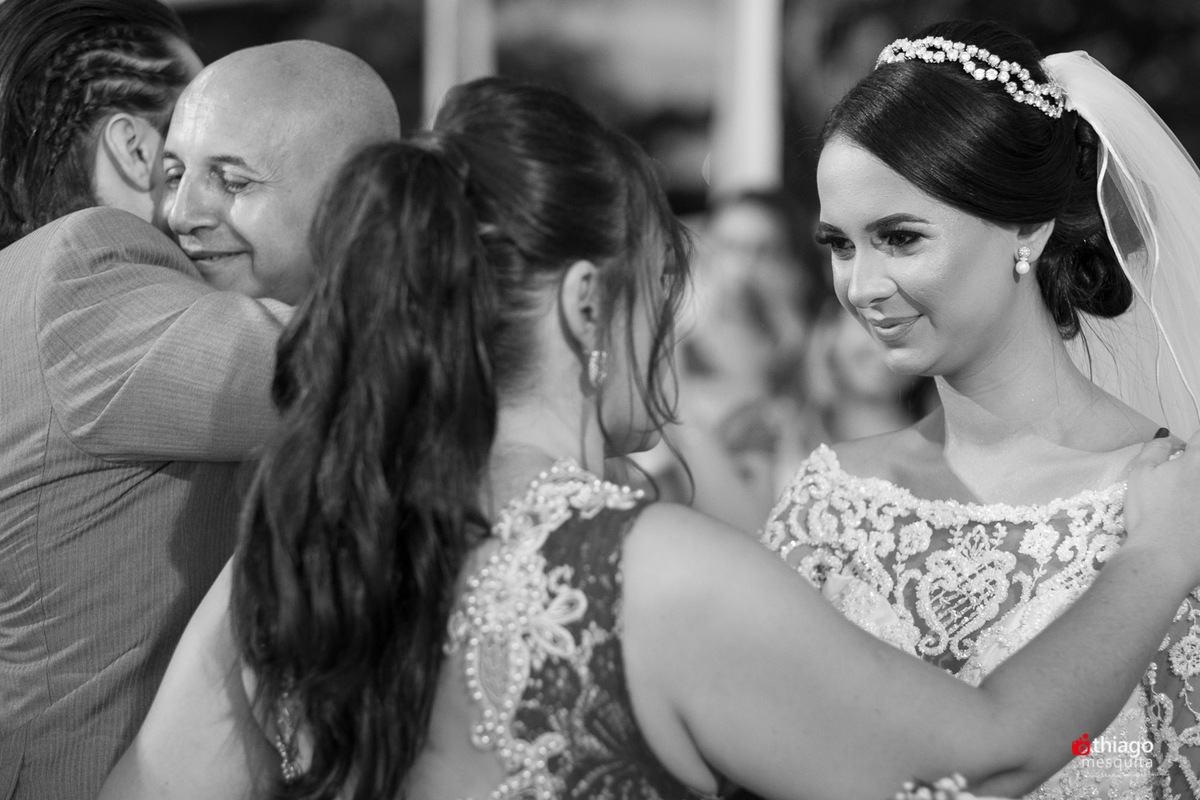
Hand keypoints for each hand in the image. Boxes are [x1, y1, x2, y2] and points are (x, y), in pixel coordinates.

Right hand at [1123, 429, 1199, 582]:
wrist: (1165, 557)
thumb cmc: (1149, 514)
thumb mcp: (1140, 475)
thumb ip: (1155, 450)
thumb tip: (1167, 438)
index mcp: (1198, 461)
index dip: (1194, 443)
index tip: (1186, 453)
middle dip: (1196, 468)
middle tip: (1184, 483)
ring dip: (1196, 491)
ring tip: (1186, 502)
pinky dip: (1198, 509)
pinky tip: (1192, 518)